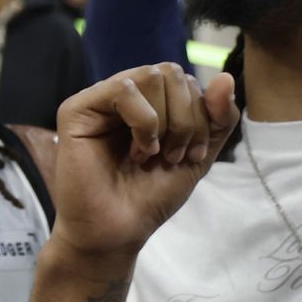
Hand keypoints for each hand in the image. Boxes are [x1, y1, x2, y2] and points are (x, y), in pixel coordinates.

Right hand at [46, 63, 238, 261]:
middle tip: (173, 156)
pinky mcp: (76, 110)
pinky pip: (123, 91)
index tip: (194, 154)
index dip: (202, 113)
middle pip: (170, 73)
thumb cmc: (150, 196)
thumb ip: (217, 119)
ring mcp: (98, 100)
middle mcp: (122, 95)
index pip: (184, 79)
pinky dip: (144, 122)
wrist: (119, 229)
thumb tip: (225, 77)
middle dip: (187, 118)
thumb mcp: (198, 155)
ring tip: (154, 155)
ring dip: (166, 122)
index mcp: (148, 101)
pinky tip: (139, 150)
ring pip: (150, 76)